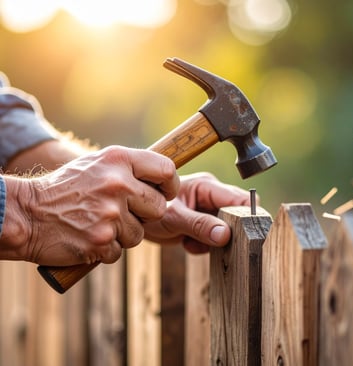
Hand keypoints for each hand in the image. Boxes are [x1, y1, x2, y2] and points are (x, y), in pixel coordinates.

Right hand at [0, 146, 178, 264]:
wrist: (28, 213)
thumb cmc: (67, 189)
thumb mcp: (97, 165)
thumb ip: (129, 169)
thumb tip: (163, 180)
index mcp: (118, 160)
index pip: (166, 169)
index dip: (171, 185)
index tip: (167, 193)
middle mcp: (118, 184)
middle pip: (159, 208)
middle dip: (145, 215)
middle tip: (123, 213)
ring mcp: (110, 213)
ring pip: (139, 234)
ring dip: (122, 234)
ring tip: (97, 223)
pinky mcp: (101, 240)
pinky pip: (119, 251)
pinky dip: (106, 249)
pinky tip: (88, 236)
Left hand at [144, 173, 252, 253]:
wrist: (137, 219)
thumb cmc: (150, 211)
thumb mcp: (174, 218)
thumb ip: (199, 225)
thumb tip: (225, 234)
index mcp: (207, 186)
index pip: (240, 200)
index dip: (247, 216)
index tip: (245, 235)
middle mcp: (212, 196)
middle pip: (238, 214)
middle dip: (229, 232)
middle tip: (212, 242)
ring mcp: (209, 210)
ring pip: (228, 230)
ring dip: (213, 241)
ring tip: (191, 240)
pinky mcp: (205, 223)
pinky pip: (216, 239)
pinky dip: (205, 246)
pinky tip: (187, 243)